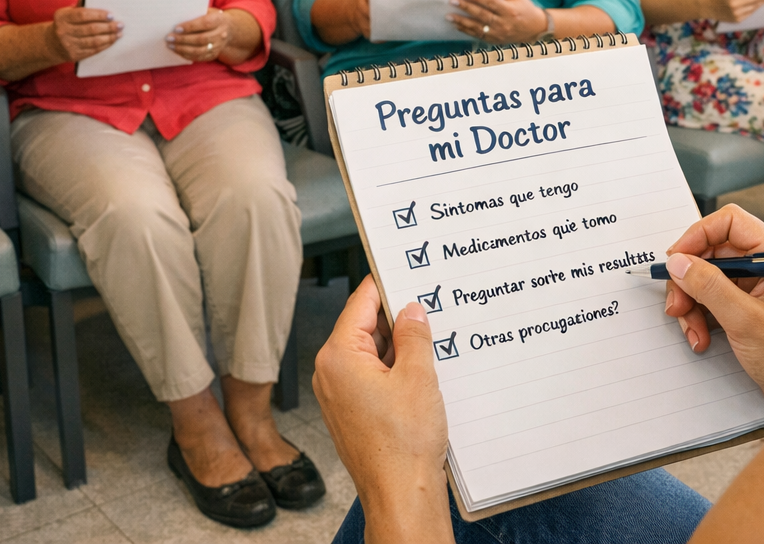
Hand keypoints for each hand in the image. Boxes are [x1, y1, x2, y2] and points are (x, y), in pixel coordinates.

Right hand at [47, 6, 121, 62]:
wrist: (53, 43)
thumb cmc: (66, 23)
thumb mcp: (68, 12)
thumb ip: (80, 2)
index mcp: (62, 17)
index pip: (83, 15)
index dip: (98, 15)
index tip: (111, 15)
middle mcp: (63, 31)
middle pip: (90, 29)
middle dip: (108, 27)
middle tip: (120, 24)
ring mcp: (69, 45)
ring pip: (93, 41)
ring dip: (109, 37)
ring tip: (119, 33)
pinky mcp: (74, 55)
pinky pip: (93, 50)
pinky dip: (105, 45)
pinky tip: (112, 40)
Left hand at [166, 7, 232, 62]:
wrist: (230, 29)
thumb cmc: (213, 17)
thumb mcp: (209, 11)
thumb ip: (197, 14)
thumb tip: (177, 18)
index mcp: (219, 20)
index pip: (205, 24)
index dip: (190, 27)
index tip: (176, 28)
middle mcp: (221, 34)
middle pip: (201, 39)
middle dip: (183, 39)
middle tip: (169, 38)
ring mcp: (218, 46)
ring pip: (199, 51)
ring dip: (183, 49)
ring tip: (171, 46)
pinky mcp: (214, 55)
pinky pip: (199, 58)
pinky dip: (187, 55)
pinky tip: (178, 51)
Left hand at [314, 277, 453, 542]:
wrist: (401, 496)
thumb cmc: (403, 446)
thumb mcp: (418, 377)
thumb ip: (414, 336)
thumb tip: (411, 311)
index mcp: (339, 356)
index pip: (360, 302)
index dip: (384, 283)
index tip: (401, 267)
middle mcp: (330, 373)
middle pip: (363, 327)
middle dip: (396, 318)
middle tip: (429, 305)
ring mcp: (339, 394)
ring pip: (370, 354)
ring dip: (399, 347)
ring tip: (432, 340)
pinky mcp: (352, 412)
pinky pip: (372, 377)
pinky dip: (395, 370)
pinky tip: (422, 371)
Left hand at [446, 0, 546, 43]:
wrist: (535, 29)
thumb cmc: (524, 7)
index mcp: (510, 10)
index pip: (491, 2)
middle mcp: (504, 23)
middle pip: (482, 15)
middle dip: (466, 8)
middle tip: (452, 1)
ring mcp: (499, 34)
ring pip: (477, 28)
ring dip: (461, 22)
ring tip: (449, 16)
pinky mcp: (495, 40)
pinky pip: (478, 35)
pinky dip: (466, 30)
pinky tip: (456, 25)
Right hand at [663, 204, 763, 417]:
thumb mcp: (745, 320)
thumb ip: (708, 286)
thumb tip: (678, 262)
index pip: (730, 223)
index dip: (697, 236)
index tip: (676, 260)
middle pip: (712, 252)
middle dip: (689, 279)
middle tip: (676, 304)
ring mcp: (758, 288)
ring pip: (708, 278)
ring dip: (692, 302)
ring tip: (691, 330)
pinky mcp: (749, 308)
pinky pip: (713, 300)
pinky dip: (701, 316)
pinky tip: (701, 338)